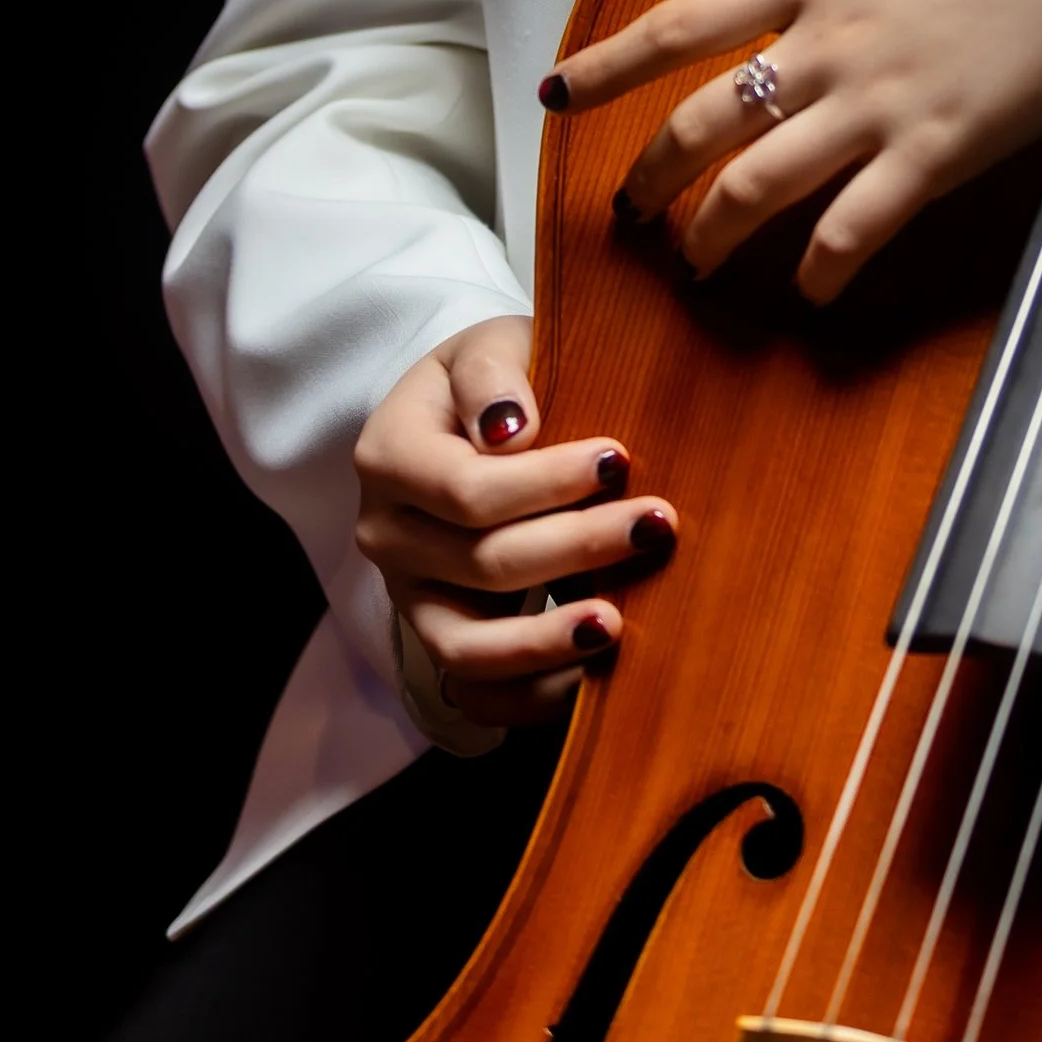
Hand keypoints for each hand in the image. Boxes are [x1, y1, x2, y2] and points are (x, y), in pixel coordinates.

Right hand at [352, 315, 679, 728]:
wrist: (468, 417)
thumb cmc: (491, 378)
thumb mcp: (487, 346)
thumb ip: (493, 374)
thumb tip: (511, 429)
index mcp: (389, 456)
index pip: (467, 489)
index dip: (545, 482)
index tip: (618, 460)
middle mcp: (387, 534)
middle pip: (481, 562)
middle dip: (576, 546)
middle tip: (654, 526)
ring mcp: (409, 594)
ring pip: (468, 645)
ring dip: (547, 638)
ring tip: (617, 623)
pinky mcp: (440, 636)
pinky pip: (476, 692)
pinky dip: (530, 695)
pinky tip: (591, 674)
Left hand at [543, 0, 1041, 304]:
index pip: (682, 26)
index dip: (610, 66)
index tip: (559, 96)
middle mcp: (830, 39)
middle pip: (706, 123)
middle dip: (655, 178)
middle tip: (635, 214)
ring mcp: (881, 100)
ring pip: (761, 186)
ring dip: (716, 236)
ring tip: (698, 266)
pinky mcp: (939, 150)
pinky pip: (856, 227)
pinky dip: (822, 267)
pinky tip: (812, 293)